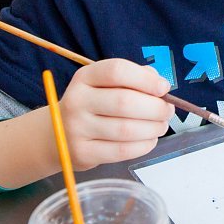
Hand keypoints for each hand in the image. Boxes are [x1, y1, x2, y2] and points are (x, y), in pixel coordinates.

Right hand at [58, 59, 174, 169]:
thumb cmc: (92, 104)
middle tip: (167, 111)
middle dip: (155, 108)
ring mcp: (77, 128)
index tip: (163, 88)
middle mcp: (77, 100)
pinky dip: (143, 145)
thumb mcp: (104, 84)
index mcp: (85, 77)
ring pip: (126, 129)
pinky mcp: (82, 153)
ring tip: (161, 125)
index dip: (145, 79)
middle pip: (124, 102)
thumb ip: (133, 78)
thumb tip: (159, 84)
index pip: (117, 71)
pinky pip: (121, 151)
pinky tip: (149, 140)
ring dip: (153, 128)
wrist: (56, 135)